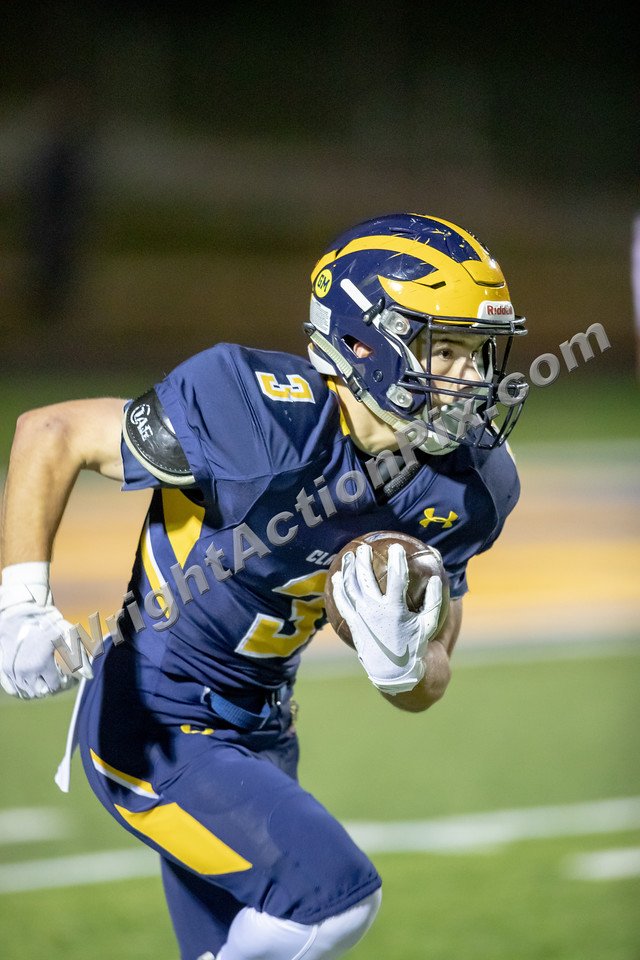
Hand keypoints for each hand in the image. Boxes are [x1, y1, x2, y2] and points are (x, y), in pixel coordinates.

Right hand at [0, 583, 91, 699]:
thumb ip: (78, 655)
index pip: (54, 685)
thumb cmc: (45, 622)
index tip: (68, 676)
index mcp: (40, 665)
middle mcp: (24, 672)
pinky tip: (32, 677)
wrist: (17, 614)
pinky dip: (22, 687)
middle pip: (41, 691)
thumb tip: (89, 676)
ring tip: (45, 675)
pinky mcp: (3, 670)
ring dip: (37, 686)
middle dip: (51, 685)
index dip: (64, 681)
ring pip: (27, 692)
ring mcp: (12, 672)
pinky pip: (13, 689)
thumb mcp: (66, 633)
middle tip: (57, 676)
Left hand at [330, 542, 442, 693]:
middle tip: (364, 548)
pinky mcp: (353, 624)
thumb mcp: (429, 624)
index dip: (396, 559)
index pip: (396, 576)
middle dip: (363, 559)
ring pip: (350, 587)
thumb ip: (434, 600)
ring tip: (347, 556)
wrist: (394, 670)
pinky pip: (342, 602)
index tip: (396, 547)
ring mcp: (362, 617)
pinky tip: (336, 578)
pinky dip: (338, 588)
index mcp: (396, 608)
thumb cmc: (414, 646)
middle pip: (366, 577)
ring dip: (348, 569)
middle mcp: (376, 610)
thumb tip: (437, 577)